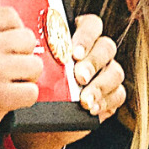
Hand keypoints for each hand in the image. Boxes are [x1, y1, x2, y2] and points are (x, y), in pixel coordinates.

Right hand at [0, 8, 45, 145]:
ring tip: (8, 83)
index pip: (10, 15)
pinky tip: (9, 98)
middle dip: (23, 56)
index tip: (8, 45)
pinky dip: (24, 98)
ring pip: (35, 65)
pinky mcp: (0, 96)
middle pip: (28, 39)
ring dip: (26, 78)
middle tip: (8, 68)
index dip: (15, 30)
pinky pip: (32, 91)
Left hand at [6, 15, 124, 148]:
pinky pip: (118, 94)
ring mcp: (106, 73)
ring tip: (83, 99)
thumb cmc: (37, 91)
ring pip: (115, 71)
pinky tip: (91, 108)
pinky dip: (106, 101)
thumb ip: (38, 56)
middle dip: (93, 62)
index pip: (91, 25)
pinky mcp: (112, 95)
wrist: (42, 124)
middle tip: (79, 77)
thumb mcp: (35, 71)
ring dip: (100, 85)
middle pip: (106, 47)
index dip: (86, 36)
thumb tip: (30, 48)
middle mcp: (96, 53)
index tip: (73, 53)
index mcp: (77, 38)